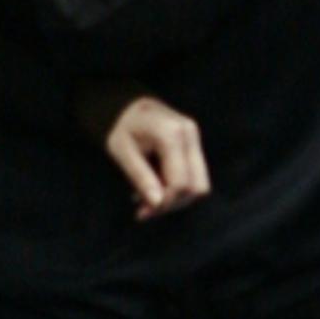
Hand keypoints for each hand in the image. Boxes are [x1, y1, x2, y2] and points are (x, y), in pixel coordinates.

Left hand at [106, 96, 210, 221]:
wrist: (126, 106)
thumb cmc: (120, 128)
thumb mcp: (122, 152)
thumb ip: (140, 177)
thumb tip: (157, 204)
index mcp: (171, 135)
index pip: (180, 183)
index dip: (164, 202)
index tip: (142, 212)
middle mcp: (190, 135)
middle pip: (197, 186)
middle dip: (173, 203)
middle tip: (145, 210)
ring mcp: (195, 138)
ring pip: (199, 183)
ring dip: (175, 198)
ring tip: (146, 198)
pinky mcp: (194, 144)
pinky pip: (194, 175)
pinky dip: (176, 188)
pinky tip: (155, 188)